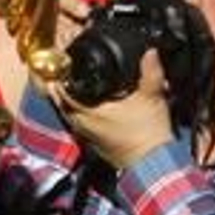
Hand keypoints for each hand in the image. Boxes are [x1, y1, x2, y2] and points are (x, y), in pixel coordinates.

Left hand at [50, 49, 174, 170]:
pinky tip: (101, 103)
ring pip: (72, 111)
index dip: (61, 72)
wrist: (154, 163)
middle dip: (67, 83)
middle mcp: (81, 124)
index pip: (61, 88)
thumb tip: (150, 52)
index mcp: (86, 111)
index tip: (64, 60)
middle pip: (63, 99)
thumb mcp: (152, 96)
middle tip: (75, 69)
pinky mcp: (95, 142)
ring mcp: (86, 135)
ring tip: (89, 84)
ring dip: (76, 98)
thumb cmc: (148, 133)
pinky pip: (83, 121)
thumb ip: (150, 71)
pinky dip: (86, 110)